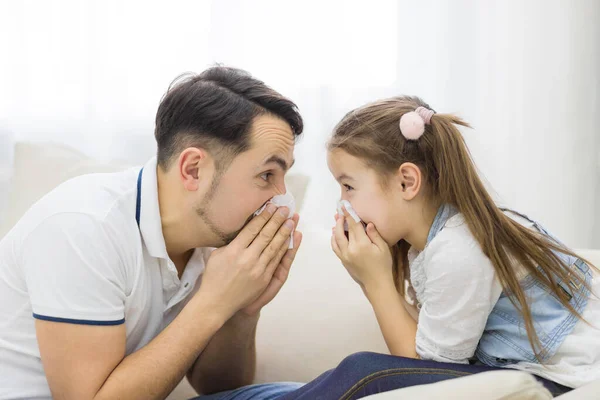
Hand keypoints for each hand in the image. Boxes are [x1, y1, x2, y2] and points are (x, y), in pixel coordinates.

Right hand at [196, 204, 295, 320]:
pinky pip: (276, 260)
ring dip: (284, 232)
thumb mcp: (216, 255)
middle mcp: (247, 258)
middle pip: (266, 235)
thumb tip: (245, 229)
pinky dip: (283, 248)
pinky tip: (288, 239)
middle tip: (285, 209)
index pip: (252, 229)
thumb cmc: (213, 277)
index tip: (271, 206)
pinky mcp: (264, 279)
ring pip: (274, 247)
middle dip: (277, 220)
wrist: (216, 303)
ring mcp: (257, 269)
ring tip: (291, 220)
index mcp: (233, 250)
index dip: (263, 216)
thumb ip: (232, 242)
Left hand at [331, 205, 392, 293]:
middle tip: (339, 211)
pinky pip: (335, 247)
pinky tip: (335, 234)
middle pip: (341, 231)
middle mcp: (350, 249)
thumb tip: (367, 223)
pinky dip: (333, 239)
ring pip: (335, 239)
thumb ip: (374, 235)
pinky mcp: (343, 260)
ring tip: (337, 220)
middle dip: (340, 220)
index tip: (345, 206)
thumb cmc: (383, 265)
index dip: (349, 214)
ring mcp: (345, 256)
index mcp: (362, 244)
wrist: (376, 283)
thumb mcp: (383, 248)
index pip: (353, 226)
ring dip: (335, 228)